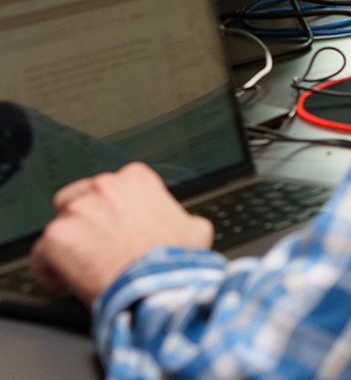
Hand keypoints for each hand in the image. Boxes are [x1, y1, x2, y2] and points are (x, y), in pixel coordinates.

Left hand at [30, 163, 211, 303]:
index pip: (111, 187)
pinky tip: (64, 280)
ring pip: (59, 226)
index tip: (115, 227)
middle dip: (84, 222)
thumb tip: (187, 225)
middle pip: (78, 199)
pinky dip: (49, 269)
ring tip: (82, 267)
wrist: (155, 286)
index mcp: (135, 179)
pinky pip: (40, 254)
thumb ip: (182, 218)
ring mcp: (77, 210)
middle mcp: (103, 187)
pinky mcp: (56, 236)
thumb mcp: (195, 230)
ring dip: (68, 245)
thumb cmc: (173, 261)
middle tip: (96, 246)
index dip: (111, 210)